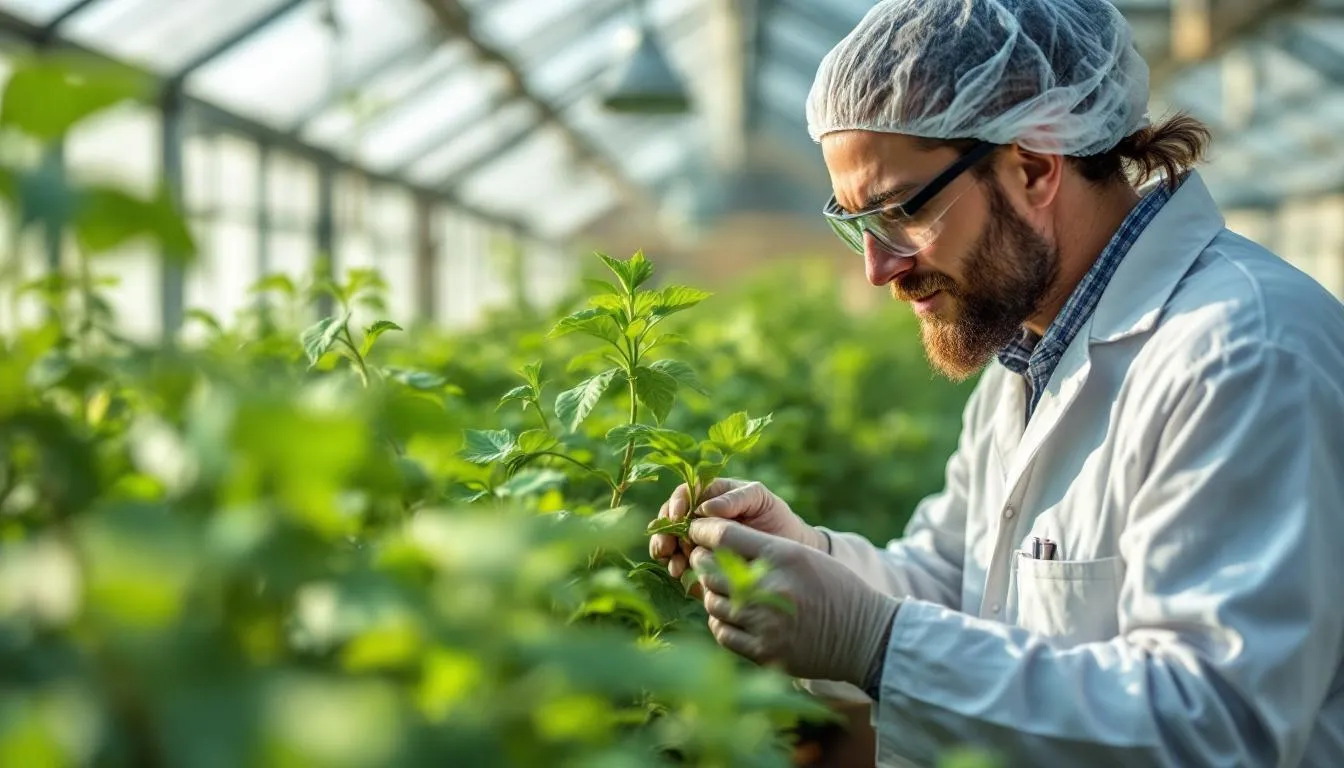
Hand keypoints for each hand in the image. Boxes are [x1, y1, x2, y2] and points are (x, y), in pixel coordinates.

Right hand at [648, 479, 826, 586]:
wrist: (792, 550)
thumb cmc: (776, 518)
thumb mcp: (760, 499)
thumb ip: (735, 498)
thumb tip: (705, 507)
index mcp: (712, 494)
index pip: (685, 493)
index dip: (677, 504)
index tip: (678, 517)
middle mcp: (699, 516)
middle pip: (670, 518)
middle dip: (664, 532)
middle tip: (666, 547)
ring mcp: (698, 539)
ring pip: (669, 541)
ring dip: (666, 551)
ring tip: (674, 565)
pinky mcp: (700, 561)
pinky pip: (680, 562)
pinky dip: (675, 567)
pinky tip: (680, 574)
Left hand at [686, 518, 900, 687]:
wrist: (865, 636)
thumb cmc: (833, 588)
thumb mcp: (801, 555)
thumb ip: (760, 547)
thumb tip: (712, 541)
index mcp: (782, 556)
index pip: (723, 536)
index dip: (702, 531)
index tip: (695, 531)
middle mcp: (770, 588)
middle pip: (710, 569)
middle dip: (702, 562)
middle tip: (705, 560)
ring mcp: (765, 623)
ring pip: (713, 602)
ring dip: (713, 594)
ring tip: (725, 589)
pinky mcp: (763, 652)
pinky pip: (722, 632)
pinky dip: (722, 622)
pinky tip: (735, 615)